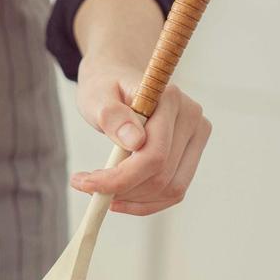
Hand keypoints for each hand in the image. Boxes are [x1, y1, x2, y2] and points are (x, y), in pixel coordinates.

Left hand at [70, 57, 210, 215]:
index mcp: (170, 100)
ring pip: (170, 189)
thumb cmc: (105, 86)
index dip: (118, 178)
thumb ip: (112, 116)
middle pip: (161, 176)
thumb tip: (134, 141)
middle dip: (121, 190)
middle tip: (87, 186)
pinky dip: (145, 202)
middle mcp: (192, 118)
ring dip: (133, 199)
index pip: (152, 155)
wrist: (119, 77)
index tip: (82, 182)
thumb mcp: (97, 96)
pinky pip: (174, 191)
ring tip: (102, 190)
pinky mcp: (192, 153)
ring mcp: (197, 136)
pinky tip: (120, 197)